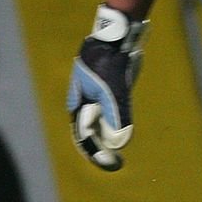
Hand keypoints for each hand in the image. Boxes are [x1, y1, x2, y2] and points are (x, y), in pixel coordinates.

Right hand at [67, 5, 149, 170]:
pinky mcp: (107, 90)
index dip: (97, 152)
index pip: (85, 135)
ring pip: (99, 123)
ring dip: (107, 138)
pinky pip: (108, 113)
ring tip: (116, 154)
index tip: (112, 163)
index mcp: (79, 104)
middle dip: (100, 148)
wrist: (114, 38)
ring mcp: (94, 96)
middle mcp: (84, 102)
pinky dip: (114, 124)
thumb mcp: (113, 91)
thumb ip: (116, 115)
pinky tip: (122, 131)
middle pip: (90, 132)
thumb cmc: (109, 64)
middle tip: (116, 163)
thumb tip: (120, 142)